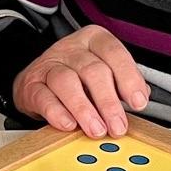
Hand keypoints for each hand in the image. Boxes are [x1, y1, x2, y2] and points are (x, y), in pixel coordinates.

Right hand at [11, 25, 147, 137]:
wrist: (37, 80)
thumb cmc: (77, 78)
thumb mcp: (104, 73)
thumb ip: (123, 83)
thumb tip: (140, 97)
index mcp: (93, 40)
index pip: (114, 53)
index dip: (128, 78)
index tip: (137, 103)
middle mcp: (71, 49)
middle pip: (92, 71)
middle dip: (108, 102)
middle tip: (117, 126)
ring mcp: (48, 65)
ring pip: (66, 81)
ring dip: (84, 109)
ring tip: (96, 130)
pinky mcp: (30, 85)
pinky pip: (43, 98)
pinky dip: (57, 113)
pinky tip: (69, 125)